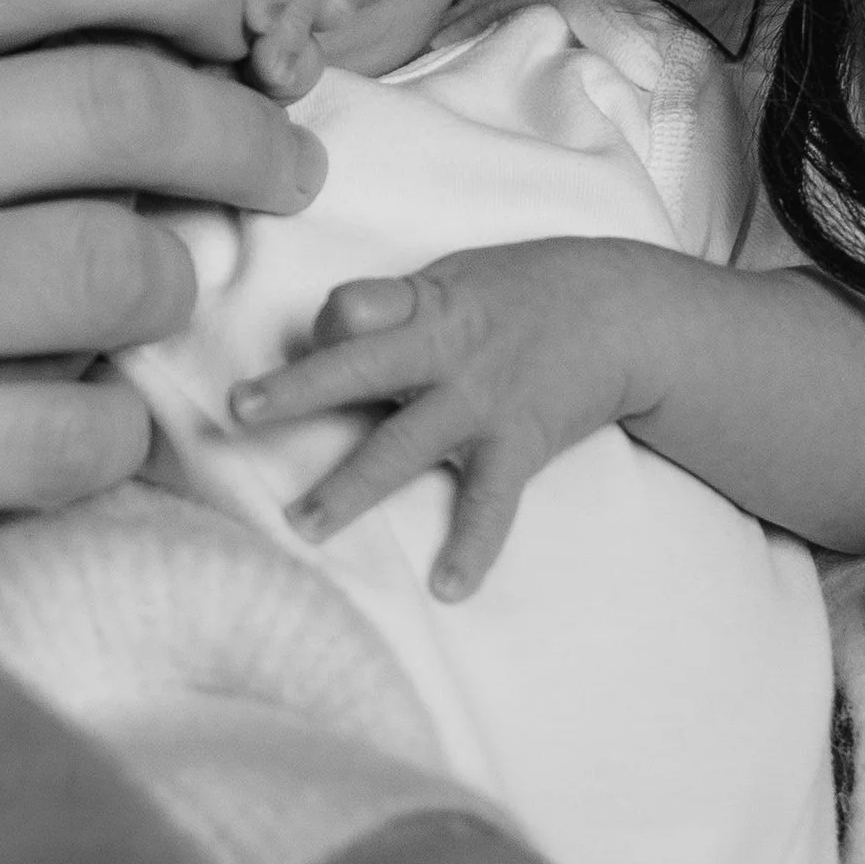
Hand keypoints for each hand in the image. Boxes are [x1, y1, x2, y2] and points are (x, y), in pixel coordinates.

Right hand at [0, 0, 325, 669]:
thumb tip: (161, 28)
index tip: (247, 18)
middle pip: (118, 104)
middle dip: (245, 137)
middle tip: (287, 168)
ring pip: (118, 271)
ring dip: (173, 289)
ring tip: (154, 299)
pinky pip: (76, 433)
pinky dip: (111, 434)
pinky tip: (75, 424)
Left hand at [235, 237, 667, 594]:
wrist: (626, 311)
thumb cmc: (528, 290)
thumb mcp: (457, 276)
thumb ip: (394, 302)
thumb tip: (332, 318)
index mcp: (425, 305)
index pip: (353, 310)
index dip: (321, 328)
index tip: (289, 352)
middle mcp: (446, 352)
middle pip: (358, 369)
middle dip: (297, 392)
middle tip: (238, 412)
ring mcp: (482, 401)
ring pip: (404, 446)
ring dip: (351, 487)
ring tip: (303, 524)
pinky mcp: (521, 444)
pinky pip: (491, 503)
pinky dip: (472, 547)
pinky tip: (448, 587)